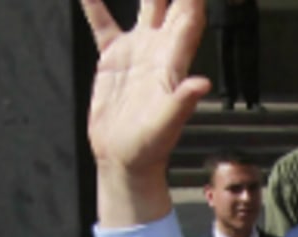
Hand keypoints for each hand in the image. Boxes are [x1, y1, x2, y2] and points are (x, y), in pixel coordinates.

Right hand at [81, 0, 208, 226]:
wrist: (123, 160)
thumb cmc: (148, 148)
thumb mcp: (165, 126)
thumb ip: (181, 102)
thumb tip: (202, 84)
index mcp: (173, 57)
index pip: (189, 12)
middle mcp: (158, 47)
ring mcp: (137, 49)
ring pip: (144, 2)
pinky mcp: (113, 58)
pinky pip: (104, 22)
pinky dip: (95, 3)